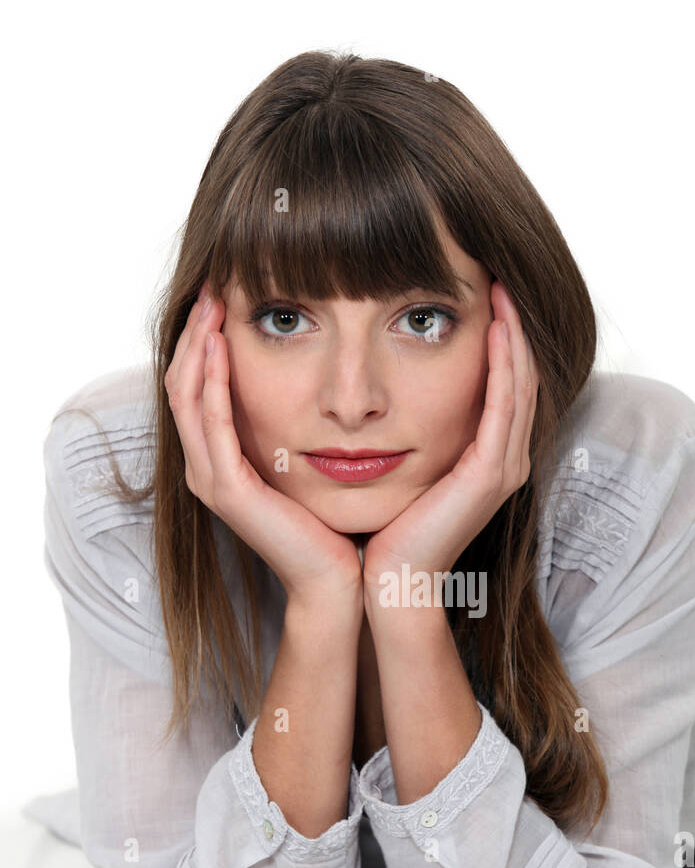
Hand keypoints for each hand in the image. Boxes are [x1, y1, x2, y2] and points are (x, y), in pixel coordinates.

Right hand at [165, 283, 363, 609]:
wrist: (338, 581)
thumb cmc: (332, 524)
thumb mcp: (308, 461)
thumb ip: (296, 424)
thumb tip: (313, 379)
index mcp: (220, 460)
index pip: (197, 387)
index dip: (204, 340)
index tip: (224, 296)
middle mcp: (206, 468)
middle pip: (182, 383)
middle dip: (195, 332)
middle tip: (212, 287)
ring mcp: (210, 480)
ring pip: (187, 397)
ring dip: (197, 347)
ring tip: (212, 305)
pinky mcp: (227, 491)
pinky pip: (210, 425)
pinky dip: (213, 383)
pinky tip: (222, 349)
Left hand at [361, 280, 538, 607]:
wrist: (390, 583)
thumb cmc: (387, 531)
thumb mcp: (403, 469)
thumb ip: (409, 433)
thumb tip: (384, 394)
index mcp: (488, 458)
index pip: (504, 383)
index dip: (501, 336)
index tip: (483, 290)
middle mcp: (505, 460)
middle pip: (521, 376)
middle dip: (513, 324)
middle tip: (499, 273)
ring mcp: (504, 467)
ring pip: (520, 384)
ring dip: (514, 332)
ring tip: (501, 287)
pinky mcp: (491, 474)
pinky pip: (505, 405)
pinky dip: (504, 363)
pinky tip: (495, 326)